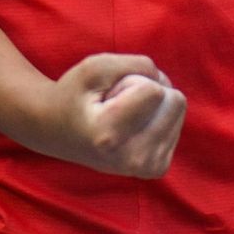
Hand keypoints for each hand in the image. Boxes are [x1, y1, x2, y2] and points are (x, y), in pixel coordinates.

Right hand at [27, 53, 186, 177]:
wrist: (55, 131)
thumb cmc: (75, 95)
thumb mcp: (97, 67)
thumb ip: (138, 65)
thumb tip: (167, 84)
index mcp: (109, 137)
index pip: (155, 90)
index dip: (132, 80)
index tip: (106, 96)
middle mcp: (131, 160)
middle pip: (175, 101)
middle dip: (148, 91)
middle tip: (115, 104)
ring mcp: (145, 168)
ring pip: (178, 110)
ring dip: (152, 105)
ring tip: (121, 115)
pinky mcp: (156, 168)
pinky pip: (177, 123)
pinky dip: (156, 118)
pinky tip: (130, 127)